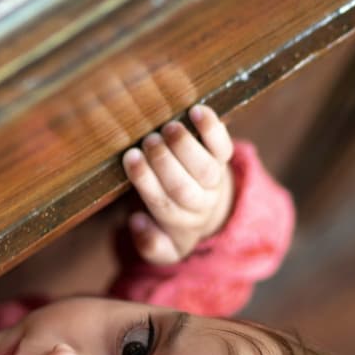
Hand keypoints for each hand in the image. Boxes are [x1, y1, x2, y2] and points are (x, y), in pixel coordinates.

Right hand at [121, 104, 235, 264]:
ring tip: (168, 128)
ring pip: (206, 168)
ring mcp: (214, 181)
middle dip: (164, 163)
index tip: (130, 158)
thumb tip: (137, 222)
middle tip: (149, 141)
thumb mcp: (162, 244)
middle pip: (184, 188)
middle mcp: (201, 204)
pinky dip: (212, 127)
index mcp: (181, 224)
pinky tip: (196, 111)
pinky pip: (223, 145)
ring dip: (186, 146)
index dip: (145, 180)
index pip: (162, 204)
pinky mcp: (224, 159)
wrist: (205, 204)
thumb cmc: (171, 216)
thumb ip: (148, 243)